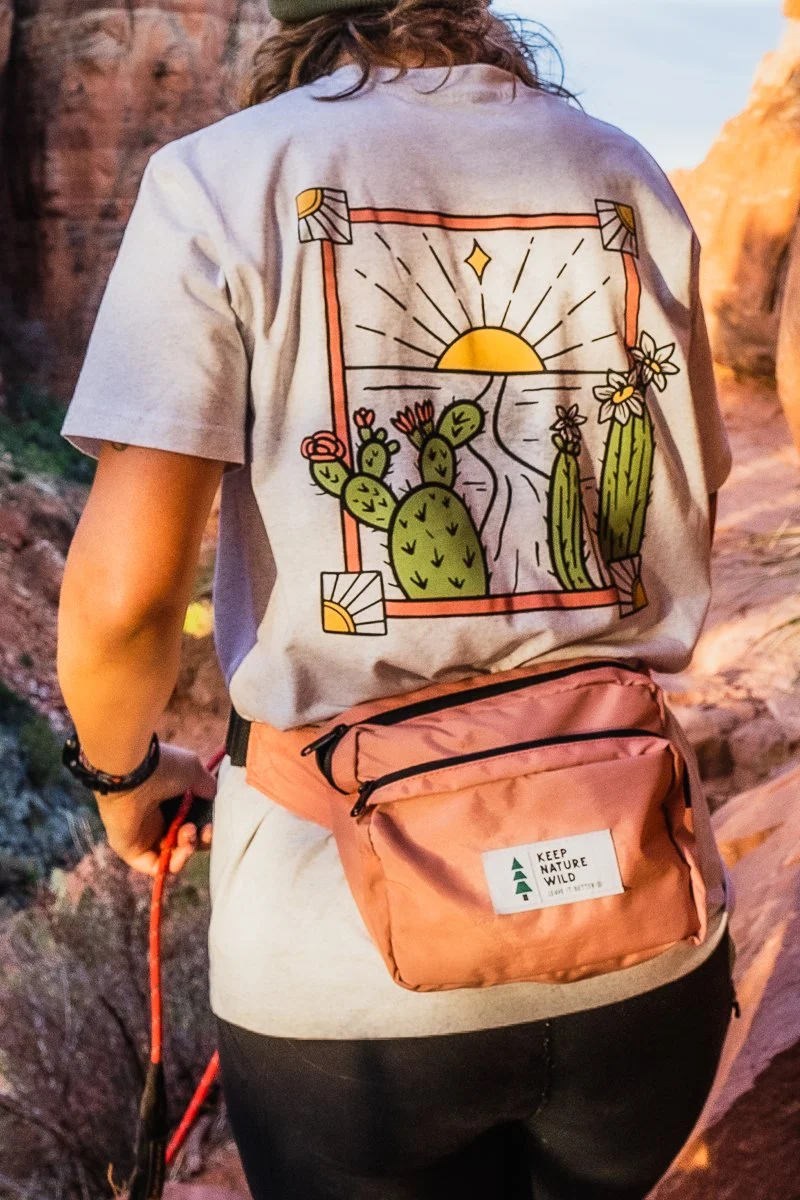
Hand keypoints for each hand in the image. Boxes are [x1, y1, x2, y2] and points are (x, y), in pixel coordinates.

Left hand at [94, 742, 216, 876]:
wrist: (133, 772)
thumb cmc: (162, 767)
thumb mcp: (194, 771)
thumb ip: (208, 788)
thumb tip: (216, 799)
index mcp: (169, 800)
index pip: (192, 822)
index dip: (206, 826)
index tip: (213, 822)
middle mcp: (157, 819)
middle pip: (185, 842)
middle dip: (200, 839)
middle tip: (204, 830)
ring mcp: (144, 837)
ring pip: (174, 856)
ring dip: (189, 849)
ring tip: (188, 832)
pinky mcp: (133, 851)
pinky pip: (158, 867)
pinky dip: (175, 863)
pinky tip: (182, 849)